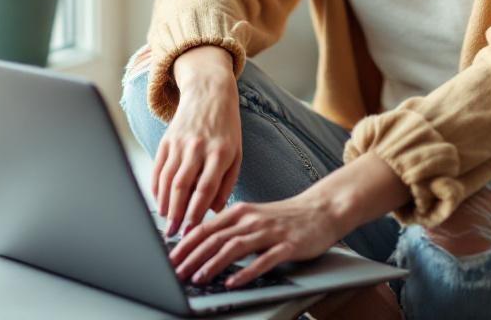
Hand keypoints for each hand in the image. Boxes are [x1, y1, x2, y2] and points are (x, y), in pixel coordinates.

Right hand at [154, 46, 241, 236]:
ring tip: (165, 222)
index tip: (192, 231)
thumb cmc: (227, 128)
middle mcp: (199, 147)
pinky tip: (158, 202)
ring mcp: (180, 143)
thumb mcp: (237, 153)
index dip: (197, 212)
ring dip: (164, 204)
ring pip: (168, 178)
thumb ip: (227, 182)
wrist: (209, 92)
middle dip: (176, 213)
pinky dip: (156, 187)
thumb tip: (215, 210)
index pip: (206, 188)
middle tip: (172, 234)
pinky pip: (159, 168)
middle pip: (183, 186)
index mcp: (220, 152)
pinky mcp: (167, 139)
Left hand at [169, 193, 343, 288]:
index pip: (205, 228)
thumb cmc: (285, 217)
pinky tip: (233, 281)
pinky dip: (246, 271)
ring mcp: (270, 232)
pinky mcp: (287, 245)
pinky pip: (264, 260)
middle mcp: (252, 219)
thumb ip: (229, 228)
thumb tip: (198, 242)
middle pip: (215, 238)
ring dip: (213, 264)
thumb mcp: (253, 217)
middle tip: (176, 273)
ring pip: (235, 247)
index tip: (169, 259)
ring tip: (198, 277)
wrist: (322, 210)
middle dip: (192, 256)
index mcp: (240, 212)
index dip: (184, 244)